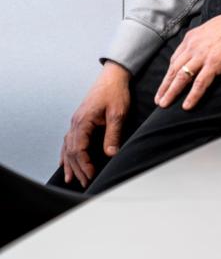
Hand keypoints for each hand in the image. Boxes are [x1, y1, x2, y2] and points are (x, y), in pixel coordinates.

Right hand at [60, 61, 130, 187]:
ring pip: (68, 147)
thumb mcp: (118, 113)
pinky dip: (66, 153)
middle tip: (85, 183)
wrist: (113, 76)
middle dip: (78, 168)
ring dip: (70, 164)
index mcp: (83, 121)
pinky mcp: (80, 120)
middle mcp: (75, 123)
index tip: (91, 176)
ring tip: (71, 179)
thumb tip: (110, 154)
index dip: (84, 165)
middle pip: (72, 151)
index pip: (79, 149)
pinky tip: (65, 162)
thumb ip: (113, 133)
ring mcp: (76, 121)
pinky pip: (69, 140)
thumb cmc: (116, 92)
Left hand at [154, 12, 220, 109]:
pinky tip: (187, 105)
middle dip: (165, 85)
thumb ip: (204, 39)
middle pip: (174, 69)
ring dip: (171, 92)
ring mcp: (203, 55)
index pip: (176, 58)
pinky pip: (200, 82)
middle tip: (158, 99)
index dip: (170, 73)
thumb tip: (204, 46)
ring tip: (165, 104)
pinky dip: (192, 95)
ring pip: (182, 77)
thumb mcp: (212, 28)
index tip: (166, 82)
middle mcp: (193, 46)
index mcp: (193, 37)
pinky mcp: (214, 63)